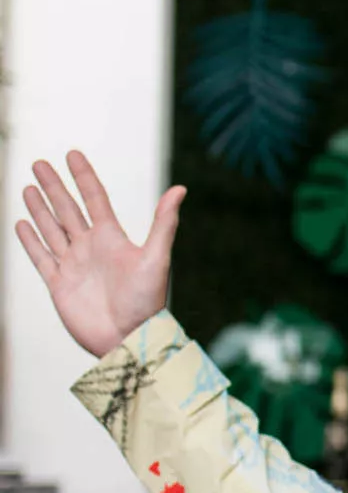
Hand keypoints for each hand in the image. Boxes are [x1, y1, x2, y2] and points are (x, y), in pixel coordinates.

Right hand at [15, 151, 185, 357]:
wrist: (129, 338)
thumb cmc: (147, 301)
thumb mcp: (156, 258)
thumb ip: (163, 223)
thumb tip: (180, 189)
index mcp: (112, 238)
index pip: (94, 198)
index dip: (83, 176)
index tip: (73, 155)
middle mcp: (91, 248)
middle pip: (68, 209)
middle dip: (54, 187)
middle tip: (39, 163)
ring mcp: (73, 265)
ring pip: (52, 229)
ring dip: (40, 208)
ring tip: (28, 187)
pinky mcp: (59, 285)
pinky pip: (41, 257)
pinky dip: (31, 240)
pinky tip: (22, 223)